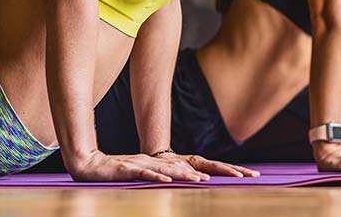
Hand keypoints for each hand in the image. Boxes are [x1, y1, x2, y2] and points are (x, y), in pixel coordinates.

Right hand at [66, 150, 257, 182]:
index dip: (226, 168)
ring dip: (188, 175)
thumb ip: (173, 176)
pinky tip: (167, 180)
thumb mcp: (154, 175)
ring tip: (203, 180)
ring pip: (172, 168)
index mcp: (171, 162)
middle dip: (220, 169)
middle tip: (241, 176)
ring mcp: (147, 163)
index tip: (247, 174)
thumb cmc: (124, 171)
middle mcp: (163, 160)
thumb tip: (194, 180)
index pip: (204, 164)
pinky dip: (157, 176)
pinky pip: (145, 173)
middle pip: (196, 164)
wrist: (92, 165)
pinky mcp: (129, 168)